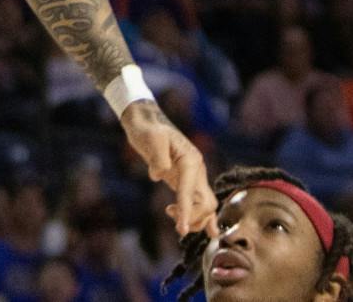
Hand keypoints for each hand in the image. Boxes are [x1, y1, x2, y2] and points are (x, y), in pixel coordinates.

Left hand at [120, 101, 216, 237]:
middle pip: (206, 204)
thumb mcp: (152, 138)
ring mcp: (193, 177)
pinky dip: (197, 217)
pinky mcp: (185, 182)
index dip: (186, 211)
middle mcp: (197, 171)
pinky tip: (191, 227)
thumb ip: (158, 157)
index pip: (191, 192)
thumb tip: (159, 175)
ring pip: (205, 207)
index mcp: (191, 161)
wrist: (146, 124)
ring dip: (194, 219)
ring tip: (172, 217)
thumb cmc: (148, 130)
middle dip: (193, 217)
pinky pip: (197, 203)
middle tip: (173, 220)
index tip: (180, 229)